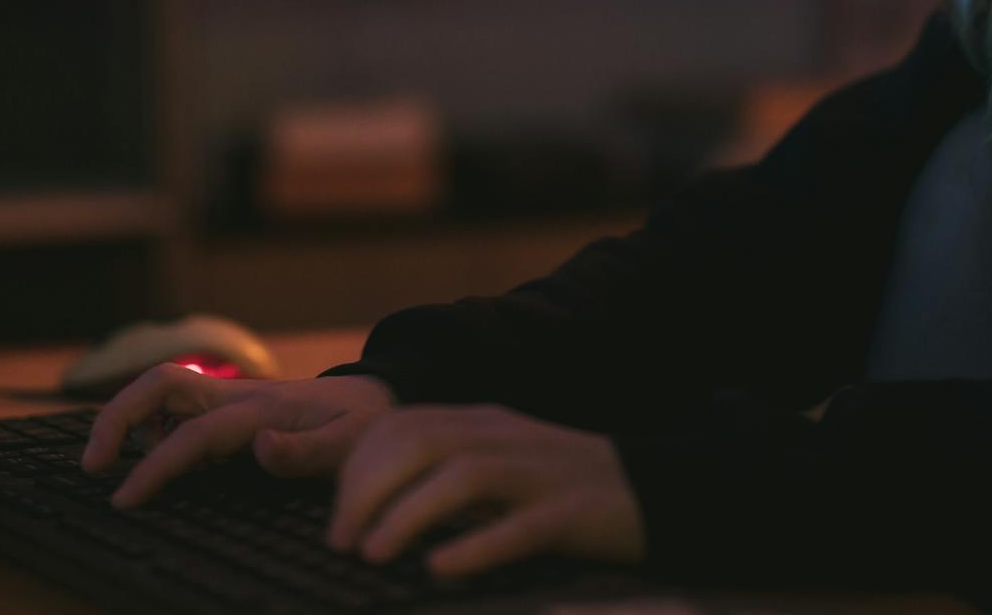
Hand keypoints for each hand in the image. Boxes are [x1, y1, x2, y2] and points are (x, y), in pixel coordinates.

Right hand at [82, 365, 395, 505]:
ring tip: (113, 463)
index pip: (194, 434)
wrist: (375, 398)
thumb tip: (259, 447)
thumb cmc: (363, 428)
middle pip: (160, 384)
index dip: (157, 466)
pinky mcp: (227, 405)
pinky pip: (175, 404)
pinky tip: (153, 452)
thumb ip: (307, 452)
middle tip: (92, 465)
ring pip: (162, 389)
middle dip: (117, 416)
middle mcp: (237, 396)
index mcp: (261, 410)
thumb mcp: (350, 446)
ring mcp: (229, 396)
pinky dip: (151, 422)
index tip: (126, 498)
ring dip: (129, 416)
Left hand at [326, 404, 645, 579]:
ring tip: (373, 554)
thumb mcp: (495, 468)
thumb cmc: (558, 490)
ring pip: (462, 476)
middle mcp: (503, 437)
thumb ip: (441, 474)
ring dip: (408, 513)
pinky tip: (441, 567)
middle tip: (341, 542)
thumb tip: (369, 508)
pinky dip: (475, 545)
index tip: (335, 521)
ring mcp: (538, 471)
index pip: (399, 427)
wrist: (655, 489)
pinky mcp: (570, 512)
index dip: (356, 471)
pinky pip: (519, 525)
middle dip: (367, 491)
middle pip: (419, 443)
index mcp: (479, 423)